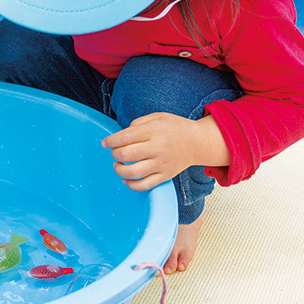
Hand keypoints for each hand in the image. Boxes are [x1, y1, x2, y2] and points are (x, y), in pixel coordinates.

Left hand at [101, 113, 223, 190]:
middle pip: (127, 155)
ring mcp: (161, 164)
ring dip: (119, 170)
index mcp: (154, 131)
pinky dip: (131, 185)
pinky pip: (145, 185)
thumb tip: (120, 136)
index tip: (105, 143)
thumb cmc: (175, 128)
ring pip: (133, 172)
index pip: (125, 137)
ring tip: (118, 165)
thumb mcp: (157, 117)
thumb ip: (138, 124)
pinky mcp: (165, 176)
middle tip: (114, 152)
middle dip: (115, 154)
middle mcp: (157, 148)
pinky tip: (126, 179)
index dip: (111, 141)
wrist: (198, 142)